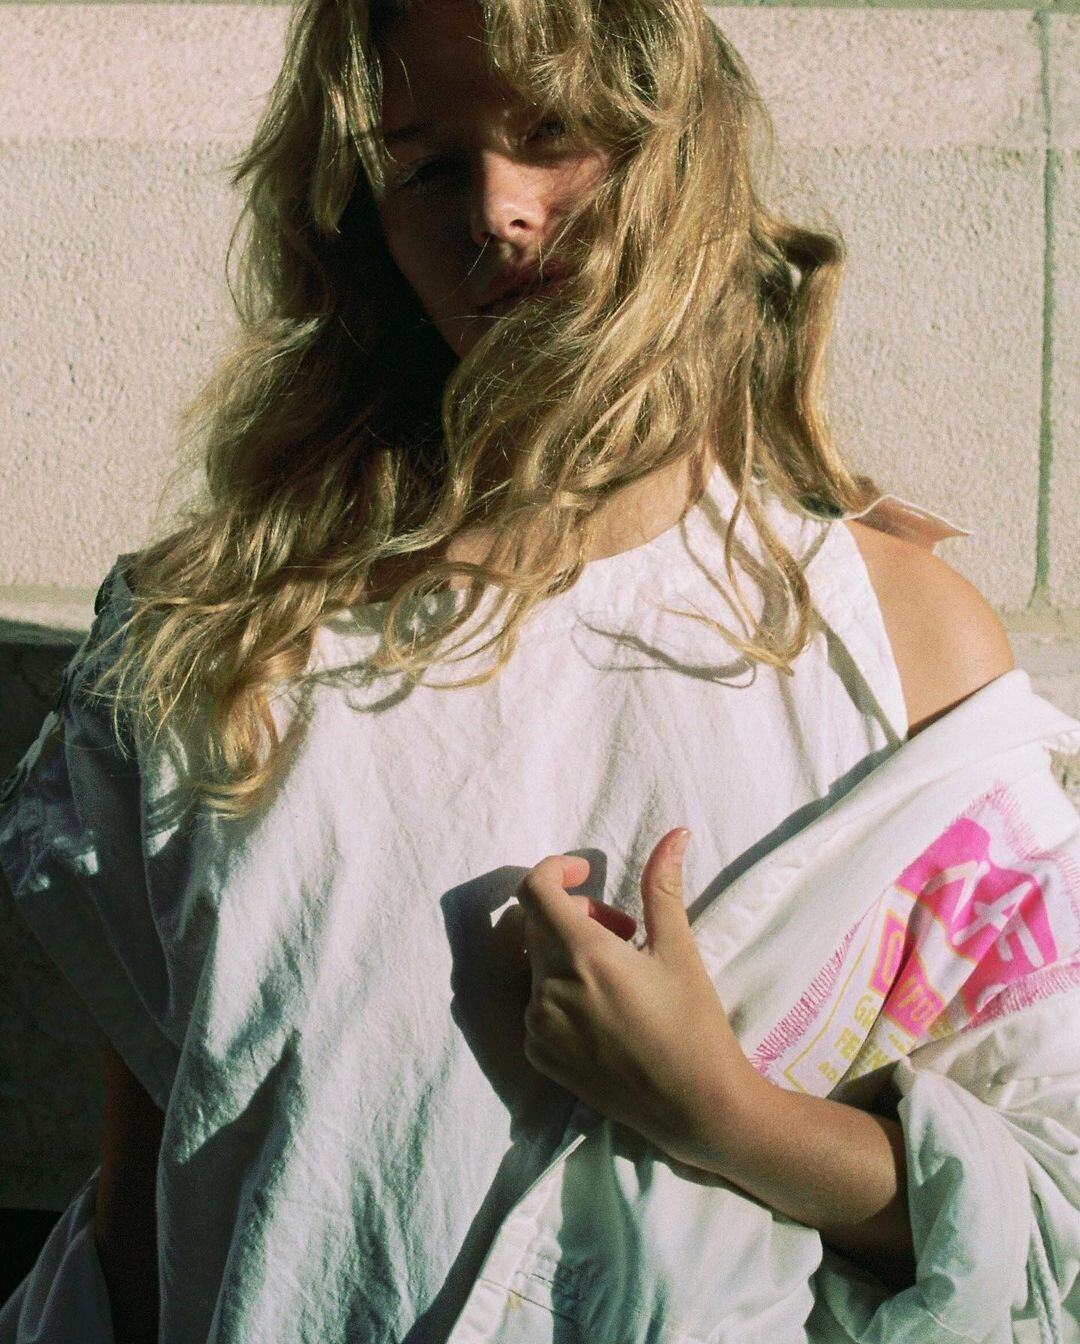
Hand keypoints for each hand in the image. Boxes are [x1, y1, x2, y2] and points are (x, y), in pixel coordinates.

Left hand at [509, 829, 760, 1167]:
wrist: (695, 1106)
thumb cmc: (693, 1024)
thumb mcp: (679, 949)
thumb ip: (662, 887)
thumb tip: (673, 834)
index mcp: (582, 956)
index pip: (534, 889)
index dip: (556, 870)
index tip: (587, 875)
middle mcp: (549, 988)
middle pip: (538, 924)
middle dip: (574, 913)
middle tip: (624, 932)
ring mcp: (537, 1025)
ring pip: (536, 963)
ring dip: (567, 953)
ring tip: (619, 974)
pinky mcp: (537, 1054)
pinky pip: (535, 1001)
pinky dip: (560, 990)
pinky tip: (604, 1010)